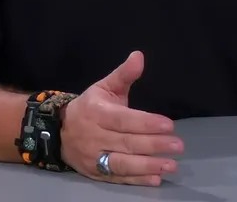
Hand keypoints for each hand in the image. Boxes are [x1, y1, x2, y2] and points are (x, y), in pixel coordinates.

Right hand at [59, 52, 183, 185]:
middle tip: (178, 146)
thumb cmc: (89, 107)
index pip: (124, 120)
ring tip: (171, 165)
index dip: (146, 123)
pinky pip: (117, 178)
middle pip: (127, 143)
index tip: (169, 125)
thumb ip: (124, 74)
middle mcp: (94, 137)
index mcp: (97, 113)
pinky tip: (155, 179)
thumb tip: (139, 56)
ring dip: (148, 166)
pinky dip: (136, 180)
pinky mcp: (95, 173)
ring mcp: (94, 157)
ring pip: (122, 164)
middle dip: (154, 145)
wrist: (58, 131)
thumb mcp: (104, 87)